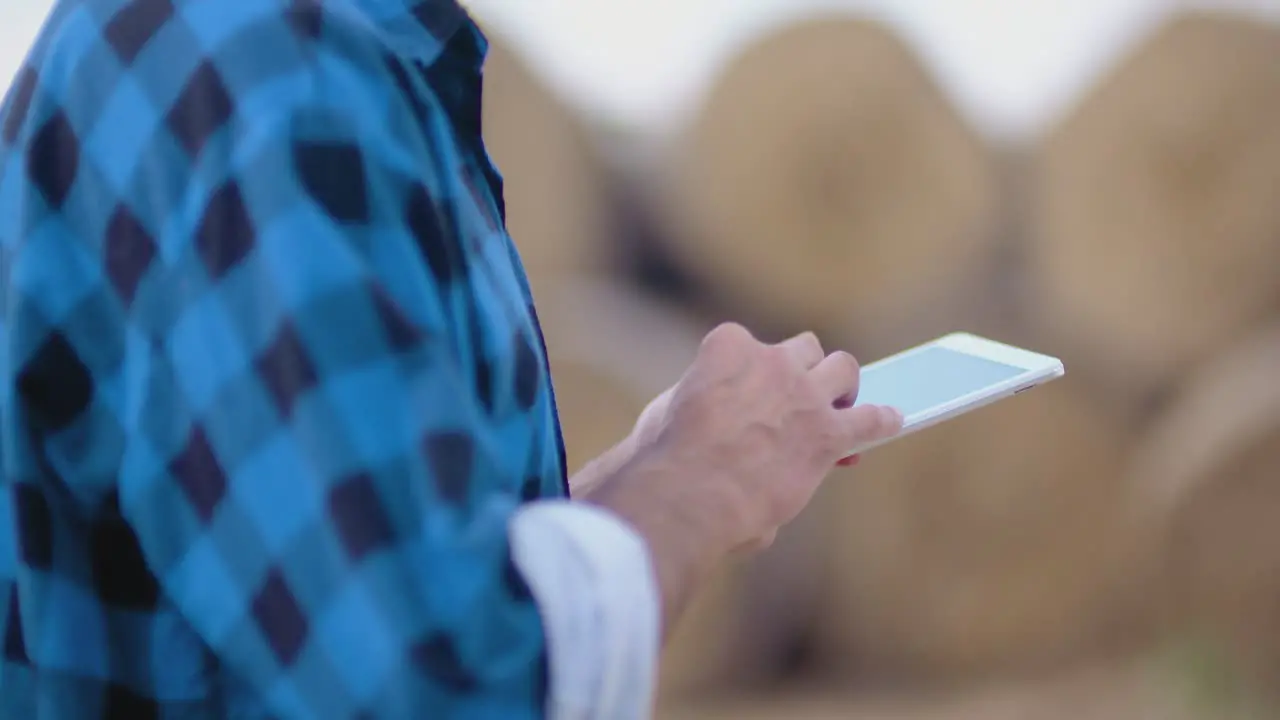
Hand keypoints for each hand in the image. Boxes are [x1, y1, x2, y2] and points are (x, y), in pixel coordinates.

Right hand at [593, 323, 901, 566]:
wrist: (686, 496)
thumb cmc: (665, 462)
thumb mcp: (667, 413)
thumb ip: (702, 401)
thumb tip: (717, 420)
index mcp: (727, 348)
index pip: (749, 345)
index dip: (756, 371)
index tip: (754, 391)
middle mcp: (771, 361)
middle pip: (804, 350)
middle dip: (803, 371)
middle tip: (802, 398)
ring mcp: (804, 395)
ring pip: (843, 370)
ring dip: (843, 387)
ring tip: (843, 407)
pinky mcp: (828, 434)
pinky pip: (871, 419)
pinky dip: (882, 420)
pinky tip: (890, 422)